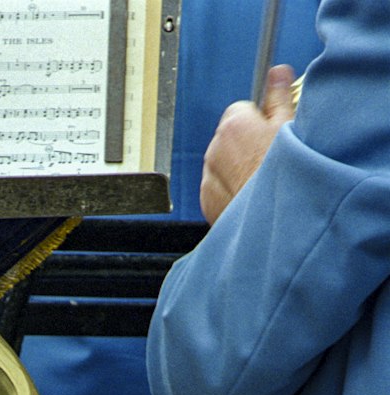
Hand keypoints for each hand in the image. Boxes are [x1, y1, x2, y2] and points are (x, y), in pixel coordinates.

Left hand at [199, 65, 295, 225]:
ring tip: (261, 179)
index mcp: (233, 125)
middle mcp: (214, 148)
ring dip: (238, 168)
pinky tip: (250, 195)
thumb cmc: (285, 172)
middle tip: (270, 157)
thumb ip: (279, 96)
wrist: (278, 218)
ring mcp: (208, 177)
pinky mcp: (207, 202)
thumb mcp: (290, 126)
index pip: (240, 109)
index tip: (271, 130)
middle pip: (230, 137)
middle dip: (247, 144)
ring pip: (223, 164)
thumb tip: (278, 73)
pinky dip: (231, 191)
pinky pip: (218, 189)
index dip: (259, 119)